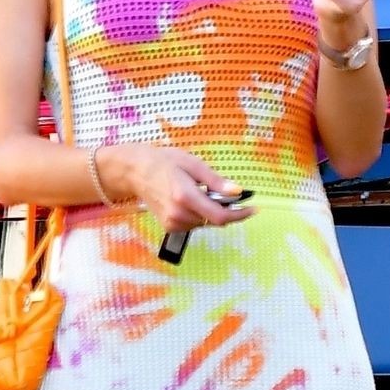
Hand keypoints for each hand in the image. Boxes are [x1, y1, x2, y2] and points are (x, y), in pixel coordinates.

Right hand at [109, 145, 255, 233]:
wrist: (136, 172)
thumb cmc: (165, 162)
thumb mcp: (192, 164)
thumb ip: (215, 181)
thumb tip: (238, 192)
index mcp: (185, 196)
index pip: (220, 216)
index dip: (239, 215)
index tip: (253, 209)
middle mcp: (178, 214)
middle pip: (214, 220)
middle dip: (224, 208)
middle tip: (219, 191)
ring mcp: (173, 223)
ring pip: (205, 223)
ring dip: (210, 211)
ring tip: (197, 192)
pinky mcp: (169, 227)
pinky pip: (194, 224)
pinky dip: (199, 215)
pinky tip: (188, 200)